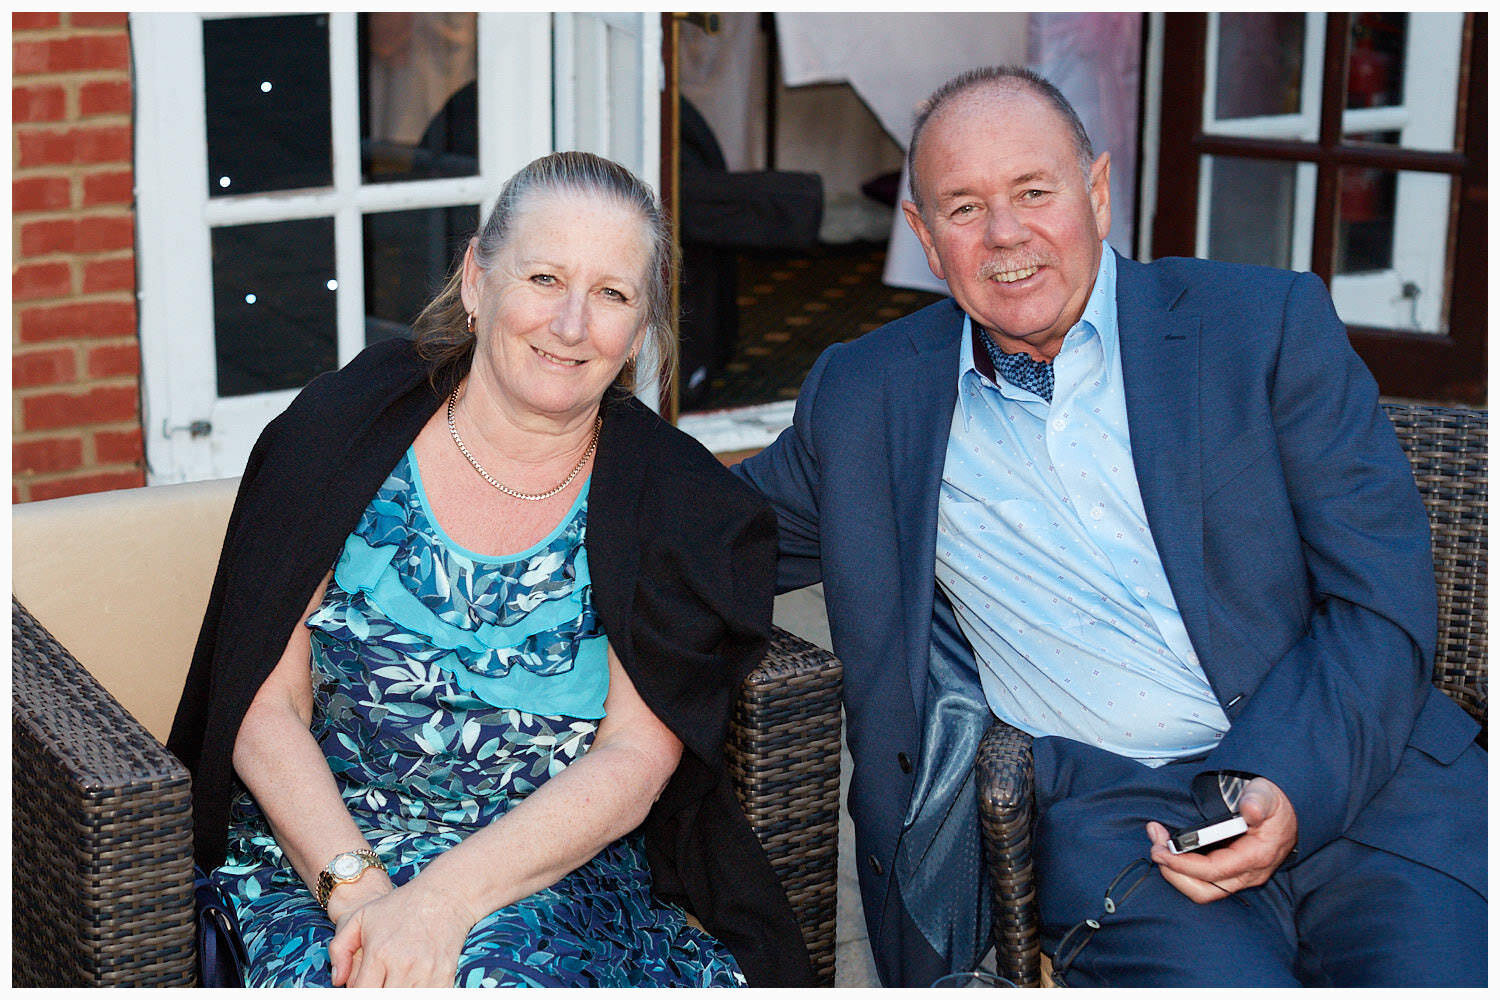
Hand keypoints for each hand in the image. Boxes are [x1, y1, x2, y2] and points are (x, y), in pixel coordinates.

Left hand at [328, 879, 472, 986]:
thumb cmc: (400, 906)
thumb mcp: (361, 917)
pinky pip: (430, 997)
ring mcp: (427, 972)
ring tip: (393, 981)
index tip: (362, 985)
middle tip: (378, 982)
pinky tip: (411, 984)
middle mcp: (403, 965)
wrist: (444, 895)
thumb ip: (339, 948)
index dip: (358, 994)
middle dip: (378, 993)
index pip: (361, 993)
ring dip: (398, 994)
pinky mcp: (445, 975)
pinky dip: (419, 994)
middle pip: (385, 999)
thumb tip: (337, 980)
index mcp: (380, 953)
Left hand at [1145, 777, 1297, 902]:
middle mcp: (1249, 873)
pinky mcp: (1233, 872)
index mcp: (1257, 856)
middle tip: (1155, 847)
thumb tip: (1250, 810)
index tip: (1161, 849)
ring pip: (1203, 889)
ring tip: (1158, 845)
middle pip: (1205, 890)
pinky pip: (1205, 881)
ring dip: (1176, 872)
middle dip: (1174, 873)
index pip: (1214, 871)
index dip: (1183, 864)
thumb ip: (1258, 800)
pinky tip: (1171, 848)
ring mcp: (1241, 876)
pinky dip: (1183, 869)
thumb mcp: (1268, 794)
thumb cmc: (1275, 803)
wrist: (1290, 811)